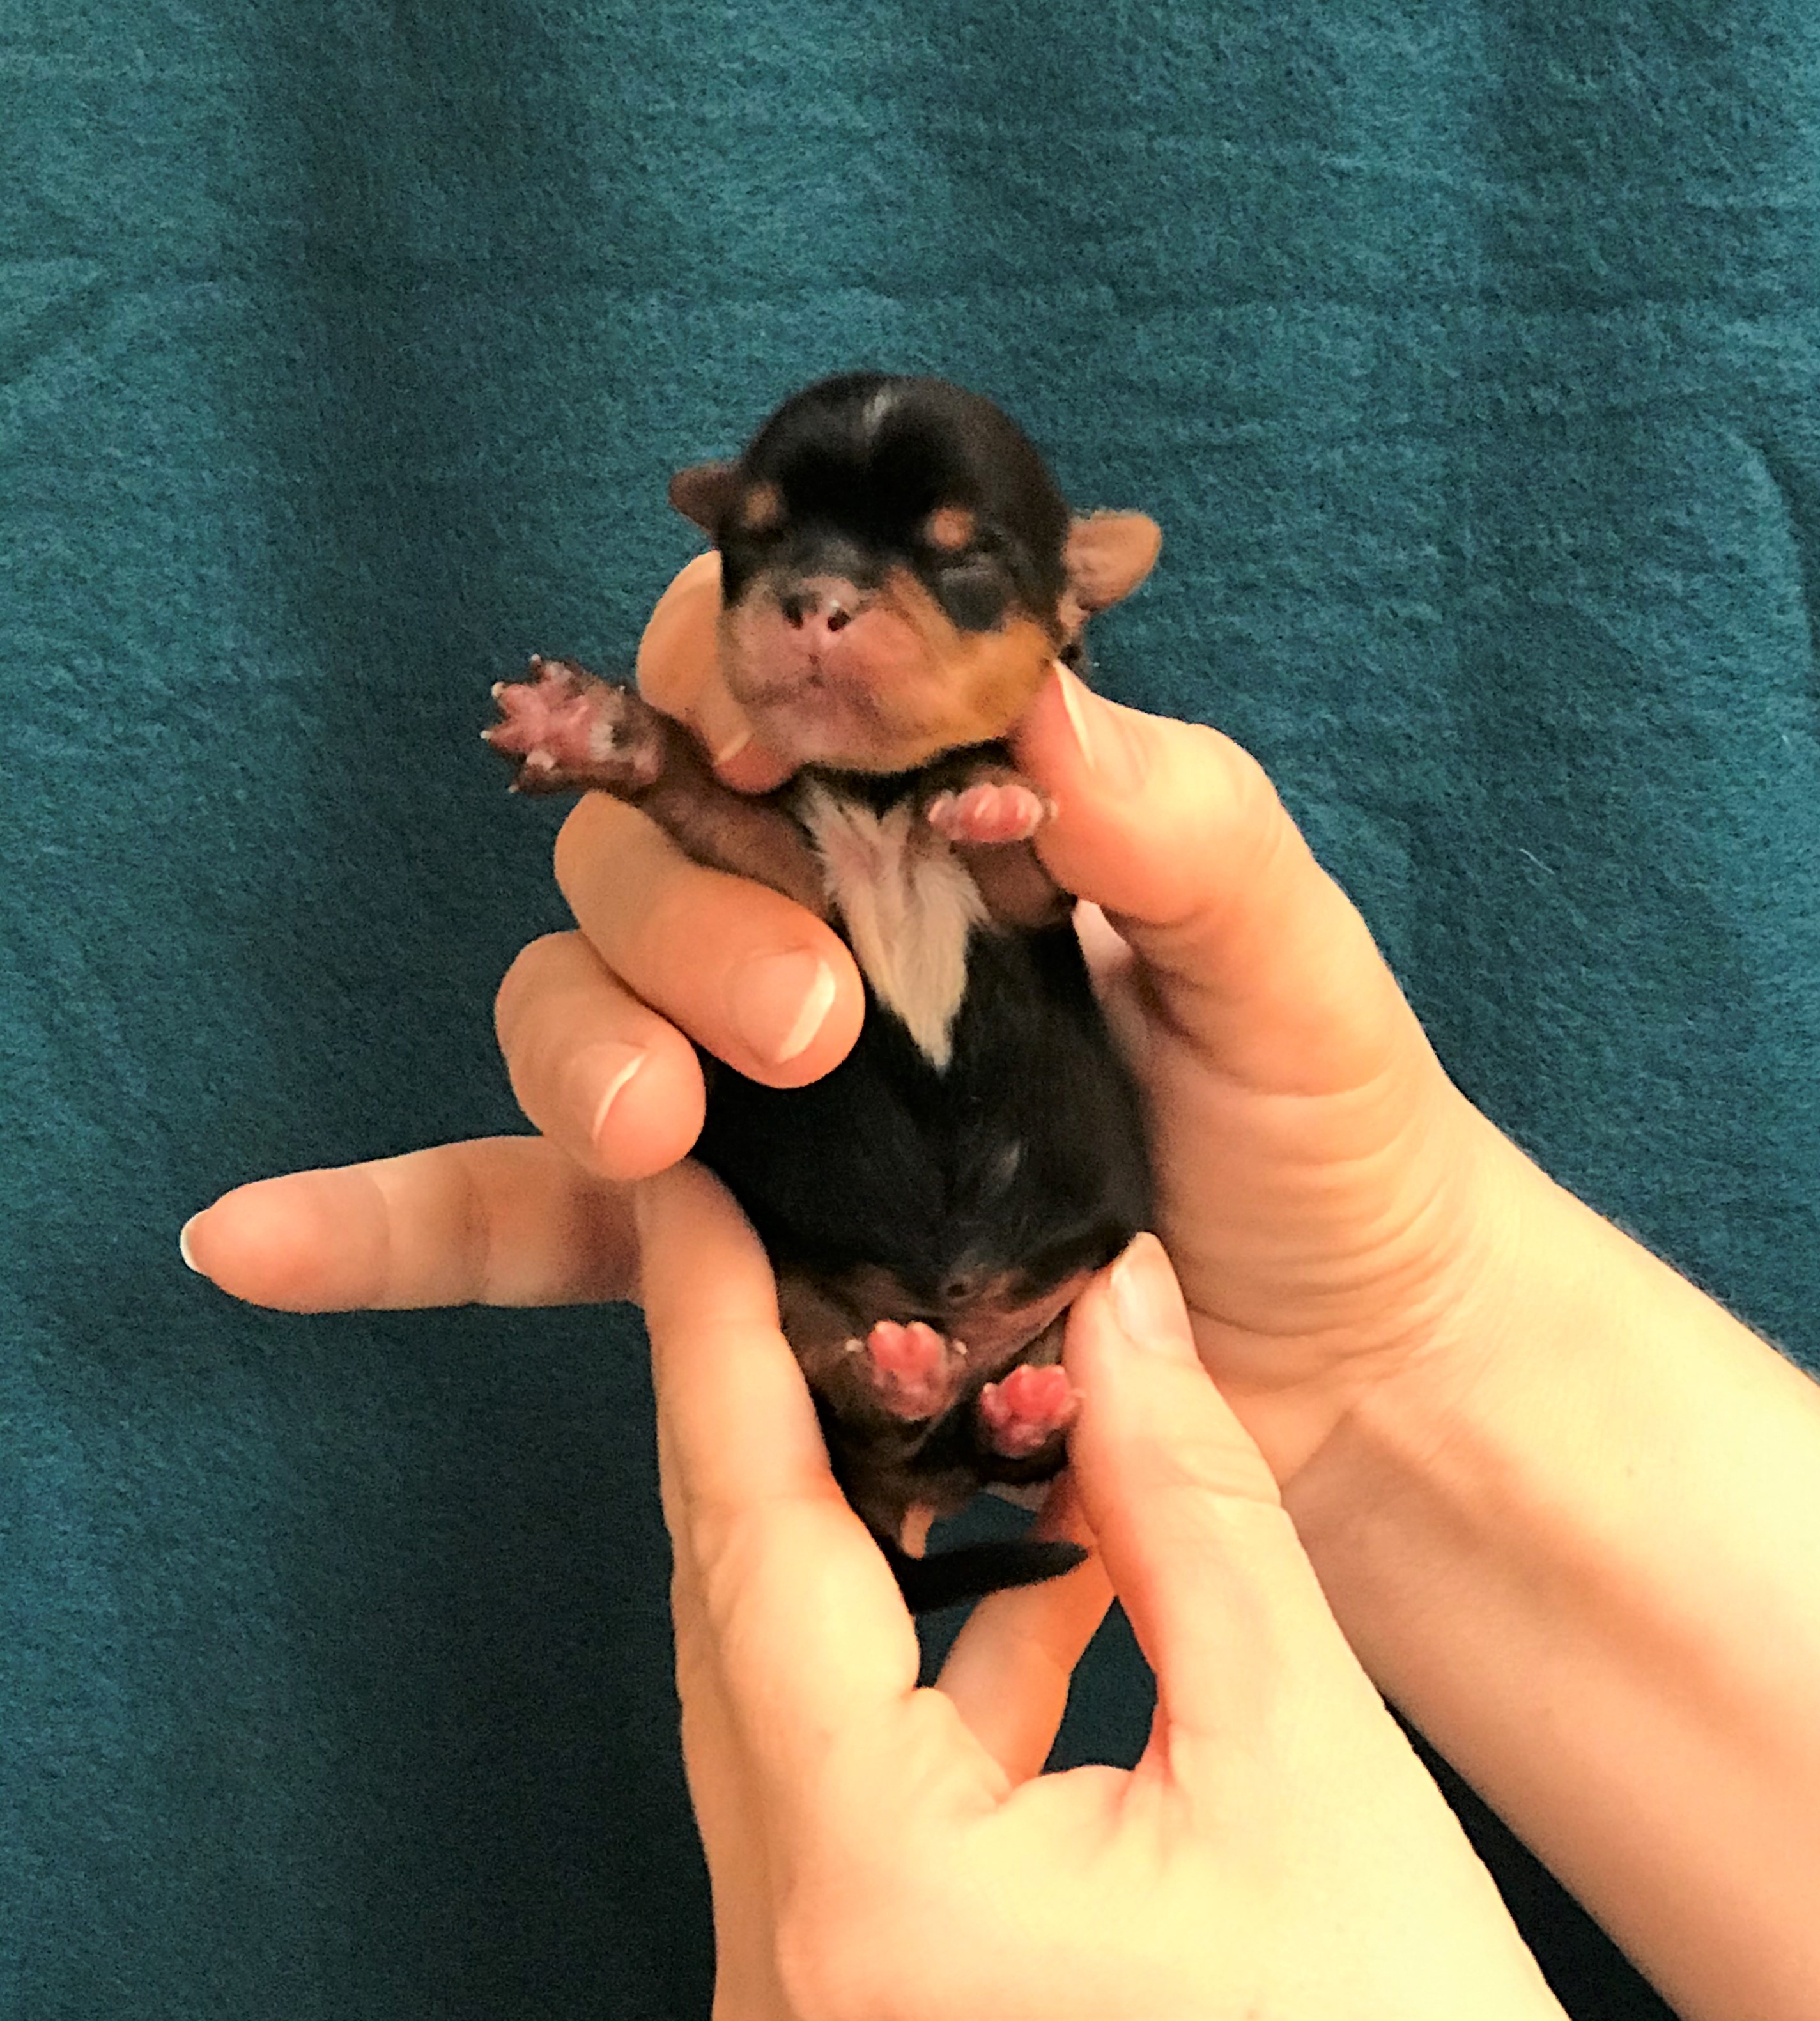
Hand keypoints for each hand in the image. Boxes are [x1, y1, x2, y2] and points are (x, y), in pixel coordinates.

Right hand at [184, 553, 1512, 1500]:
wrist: (1335, 1371)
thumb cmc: (1326, 1139)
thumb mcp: (1292, 970)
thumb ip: (1187, 829)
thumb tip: (1046, 705)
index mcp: (940, 814)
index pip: (774, 674)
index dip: (737, 680)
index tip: (783, 752)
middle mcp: (817, 919)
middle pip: (649, 837)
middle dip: (690, 906)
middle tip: (812, 1023)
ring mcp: (752, 1085)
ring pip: (571, 993)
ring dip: (582, 1036)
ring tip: (670, 1121)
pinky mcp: (712, 1244)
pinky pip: (522, 1216)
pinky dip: (389, 1223)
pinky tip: (258, 1244)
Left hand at [645, 1161, 1556, 2020]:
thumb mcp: (1306, 1760)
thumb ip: (1190, 1503)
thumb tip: (1120, 1295)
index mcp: (872, 1896)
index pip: (751, 1546)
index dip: (712, 1343)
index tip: (688, 1192)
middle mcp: (795, 1970)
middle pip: (743, 1624)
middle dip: (783, 1422)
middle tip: (807, 1249)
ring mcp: (822, 2009)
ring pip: (792, 1706)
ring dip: (872, 1543)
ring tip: (950, 1382)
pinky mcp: (882, 2019)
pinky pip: (856, 1792)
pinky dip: (935, 1671)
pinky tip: (1046, 1577)